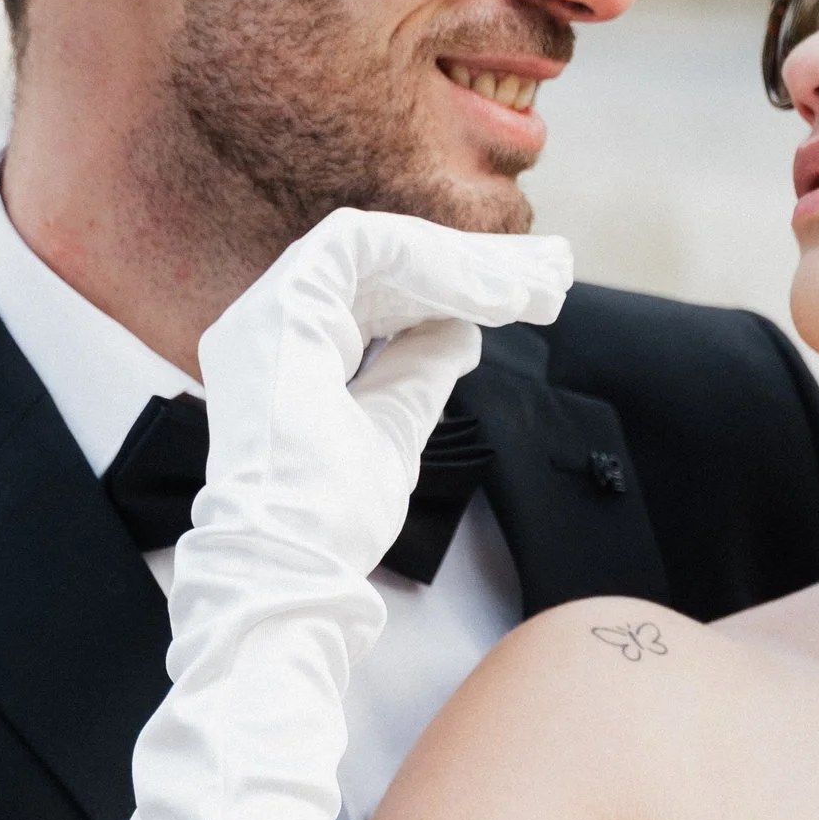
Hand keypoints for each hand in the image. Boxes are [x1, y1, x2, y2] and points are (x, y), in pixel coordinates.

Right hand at [194, 207, 569, 580]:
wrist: (292, 571)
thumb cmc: (329, 525)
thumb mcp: (394, 430)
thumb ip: (417, 375)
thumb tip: (459, 332)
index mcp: (290, 354)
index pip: (379, 296)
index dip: (453, 289)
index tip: (526, 299)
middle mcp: (270, 325)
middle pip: (384, 266)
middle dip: (474, 267)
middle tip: (551, 272)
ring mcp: (267, 313)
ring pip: (380, 249)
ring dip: (464, 264)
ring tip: (532, 287)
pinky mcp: (281, 309)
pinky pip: (363, 248)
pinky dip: (433, 265)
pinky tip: (491, 294)